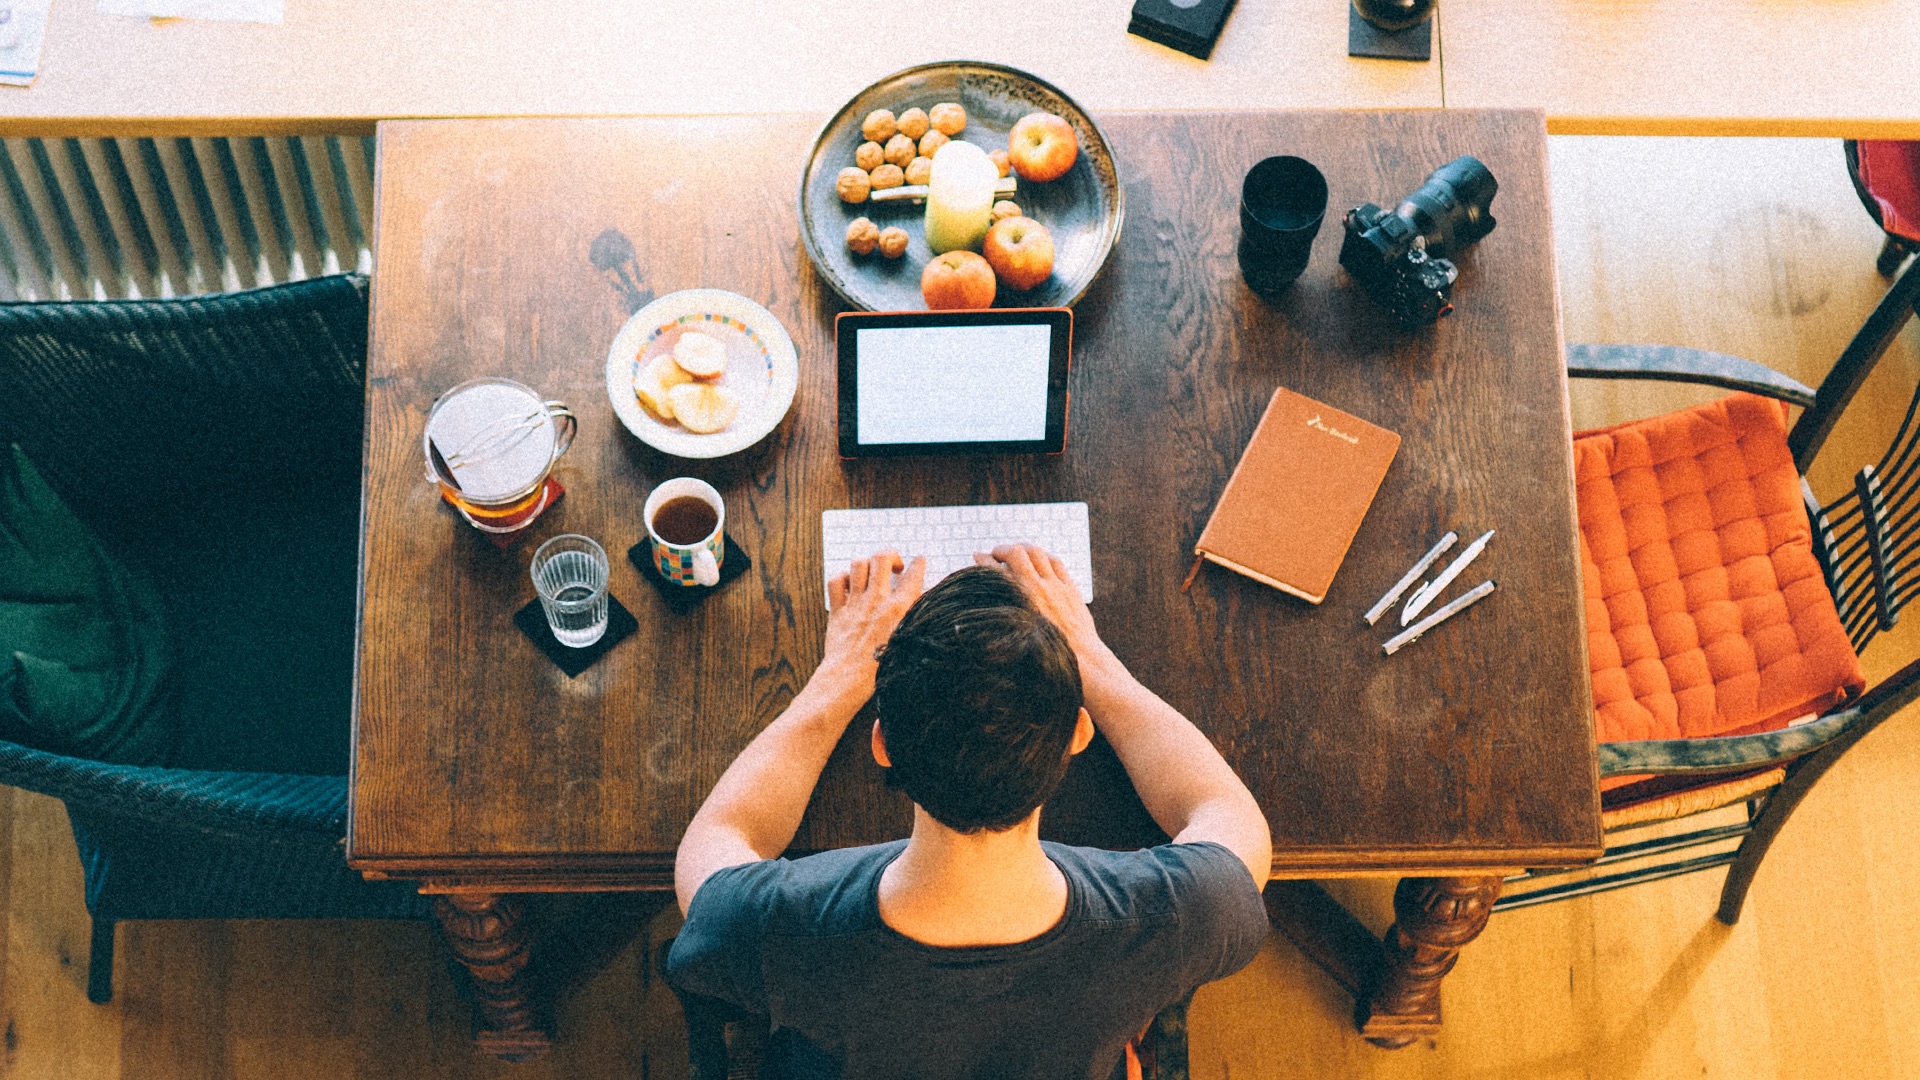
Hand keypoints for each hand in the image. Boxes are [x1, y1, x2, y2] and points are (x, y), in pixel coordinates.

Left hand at [817, 550, 925, 700]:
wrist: (850, 679)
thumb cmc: (881, 668)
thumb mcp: (909, 640)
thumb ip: (915, 618)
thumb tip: (920, 602)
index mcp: (899, 608)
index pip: (913, 574)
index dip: (918, 564)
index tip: (919, 561)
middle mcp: (877, 600)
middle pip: (882, 558)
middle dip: (890, 556)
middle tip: (893, 566)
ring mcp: (855, 603)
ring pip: (858, 564)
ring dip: (866, 564)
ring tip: (871, 573)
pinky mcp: (838, 610)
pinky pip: (836, 581)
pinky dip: (842, 578)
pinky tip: (849, 585)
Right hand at [975, 544, 1114, 671]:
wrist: (1081, 659)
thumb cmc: (1047, 657)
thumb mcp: (1014, 644)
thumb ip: (998, 628)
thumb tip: (980, 626)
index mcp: (1019, 602)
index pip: (994, 571)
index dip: (982, 560)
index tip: (977, 556)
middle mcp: (1036, 589)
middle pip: (1016, 553)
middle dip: (1003, 549)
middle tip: (997, 553)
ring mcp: (1055, 586)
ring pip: (1037, 553)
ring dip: (1024, 549)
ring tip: (1017, 552)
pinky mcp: (1070, 589)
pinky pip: (1057, 562)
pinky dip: (1045, 556)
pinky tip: (1041, 559)